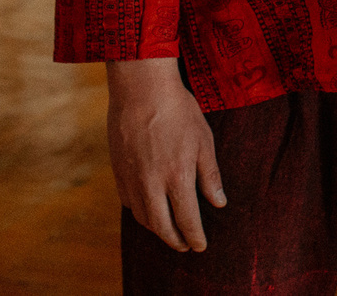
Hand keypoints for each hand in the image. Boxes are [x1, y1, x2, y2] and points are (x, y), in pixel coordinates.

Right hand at [106, 59, 224, 251]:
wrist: (140, 89)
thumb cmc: (178, 110)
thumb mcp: (203, 140)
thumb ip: (210, 175)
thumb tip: (218, 203)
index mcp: (177, 177)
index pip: (187, 220)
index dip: (195, 237)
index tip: (201, 246)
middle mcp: (152, 184)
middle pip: (162, 227)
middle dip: (175, 241)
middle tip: (185, 246)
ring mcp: (132, 179)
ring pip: (143, 218)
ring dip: (157, 229)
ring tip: (169, 230)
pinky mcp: (118, 171)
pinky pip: (128, 202)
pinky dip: (140, 212)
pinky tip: (149, 209)